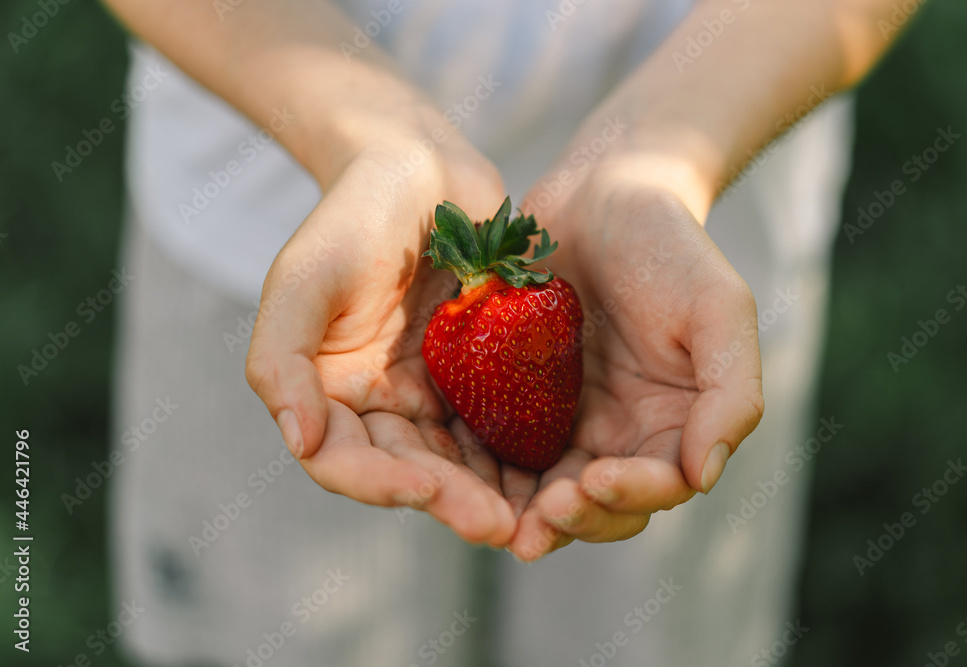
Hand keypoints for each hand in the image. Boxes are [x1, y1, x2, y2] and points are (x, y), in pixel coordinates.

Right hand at [245, 115, 518, 547]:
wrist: (418, 166)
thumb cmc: (352, 215)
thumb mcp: (303, 277)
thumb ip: (282, 359)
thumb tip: (299, 442)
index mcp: (330, 393)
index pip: (344, 460)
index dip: (380, 483)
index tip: (424, 490)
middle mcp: (382, 404)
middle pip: (411, 471)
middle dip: (451, 501)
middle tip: (500, 526)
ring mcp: (436, 392)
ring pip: (462, 460)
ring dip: (492, 491)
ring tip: (534, 515)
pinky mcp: (485, 374)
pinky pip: (504, 421)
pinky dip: (523, 449)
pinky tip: (558, 467)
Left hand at [506, 157, 763, 560]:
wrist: (603, 192)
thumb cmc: (671, 245)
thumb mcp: (719, 309)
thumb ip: (730, 392)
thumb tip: (704, 476)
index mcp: (673, 425)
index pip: (659, 484)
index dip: (631, 495)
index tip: (595, 480)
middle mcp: (619, 435)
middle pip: (600, 504)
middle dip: (574, 518)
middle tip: (541, 516)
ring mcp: (564, 420)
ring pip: (545, 489)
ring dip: (526, 513)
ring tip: (501, 522)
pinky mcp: (514, 398)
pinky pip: (498, 446)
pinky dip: (484, 470)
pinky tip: (460, 475)